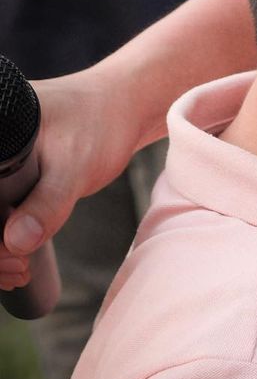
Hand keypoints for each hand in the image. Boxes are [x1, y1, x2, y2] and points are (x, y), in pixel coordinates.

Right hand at [0, 67, 142, 288]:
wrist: (121, 107)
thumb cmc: (99, 124)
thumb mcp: (75, 165)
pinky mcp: (3, 173)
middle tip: (19, 271)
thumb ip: (47, 202)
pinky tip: (16, 259)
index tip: (10, 259)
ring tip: (21, 271)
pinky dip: (0, 239)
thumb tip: (15, 243)